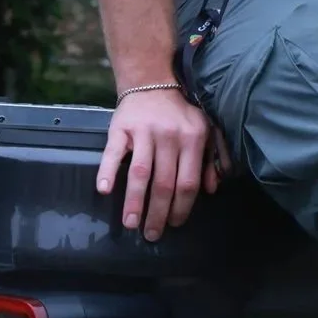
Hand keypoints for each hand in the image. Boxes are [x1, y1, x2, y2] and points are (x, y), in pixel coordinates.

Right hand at [97, 87, 223, 240]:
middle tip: (151, 234)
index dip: (182, 207)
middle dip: (158, 213)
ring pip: (140, 173)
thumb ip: (212, 159)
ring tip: (130, 224)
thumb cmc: (179, 113)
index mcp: (193, 139)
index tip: (175, 224)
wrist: (151, 82)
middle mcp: (170, 137)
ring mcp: (144, 132)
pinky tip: (105, 190)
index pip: (188, 182)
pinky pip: (113, 153)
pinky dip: (107, 171)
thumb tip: (211, 190)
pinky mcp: (121, 128)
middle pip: (164, 183)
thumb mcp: (204, 130)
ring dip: (134, 202)